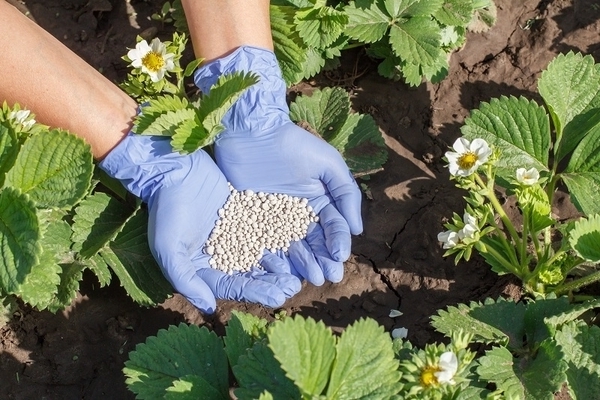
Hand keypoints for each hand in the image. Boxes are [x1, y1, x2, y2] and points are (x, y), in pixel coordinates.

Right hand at [99, 133, 300, 312]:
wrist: (174, 170)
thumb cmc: (166, 210)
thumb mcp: (169, 248)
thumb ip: (186, 280)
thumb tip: (209, 308)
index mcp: (203, 267)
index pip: (232, 286)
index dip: (256, 293)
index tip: (277, 298)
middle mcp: (221, 254)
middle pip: (251, 274)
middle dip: (272, 282)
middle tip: (293, 288)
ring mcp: (234, 234)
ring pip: (261, 254)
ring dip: (279, 265)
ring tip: (298, 272)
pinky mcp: (244, 215)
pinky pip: (264, 230)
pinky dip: (278, 239)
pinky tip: (296, 245)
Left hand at [195, 46, 362, 285]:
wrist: (252, 133)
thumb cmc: (293, 144)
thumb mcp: (328, 164)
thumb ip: (346, 194)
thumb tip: (357, 230)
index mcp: (321, 201)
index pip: (334, 227)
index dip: (338, 243)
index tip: (340, 257)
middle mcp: (301, 214)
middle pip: (315, 243)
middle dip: (324, 260)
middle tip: (328, 278)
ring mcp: (277, 220)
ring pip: (293, 248)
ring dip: (304, 264)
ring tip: (311, 279)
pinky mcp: (254, 221)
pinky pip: (266, 244)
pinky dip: (276, 258)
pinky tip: (283, 272)